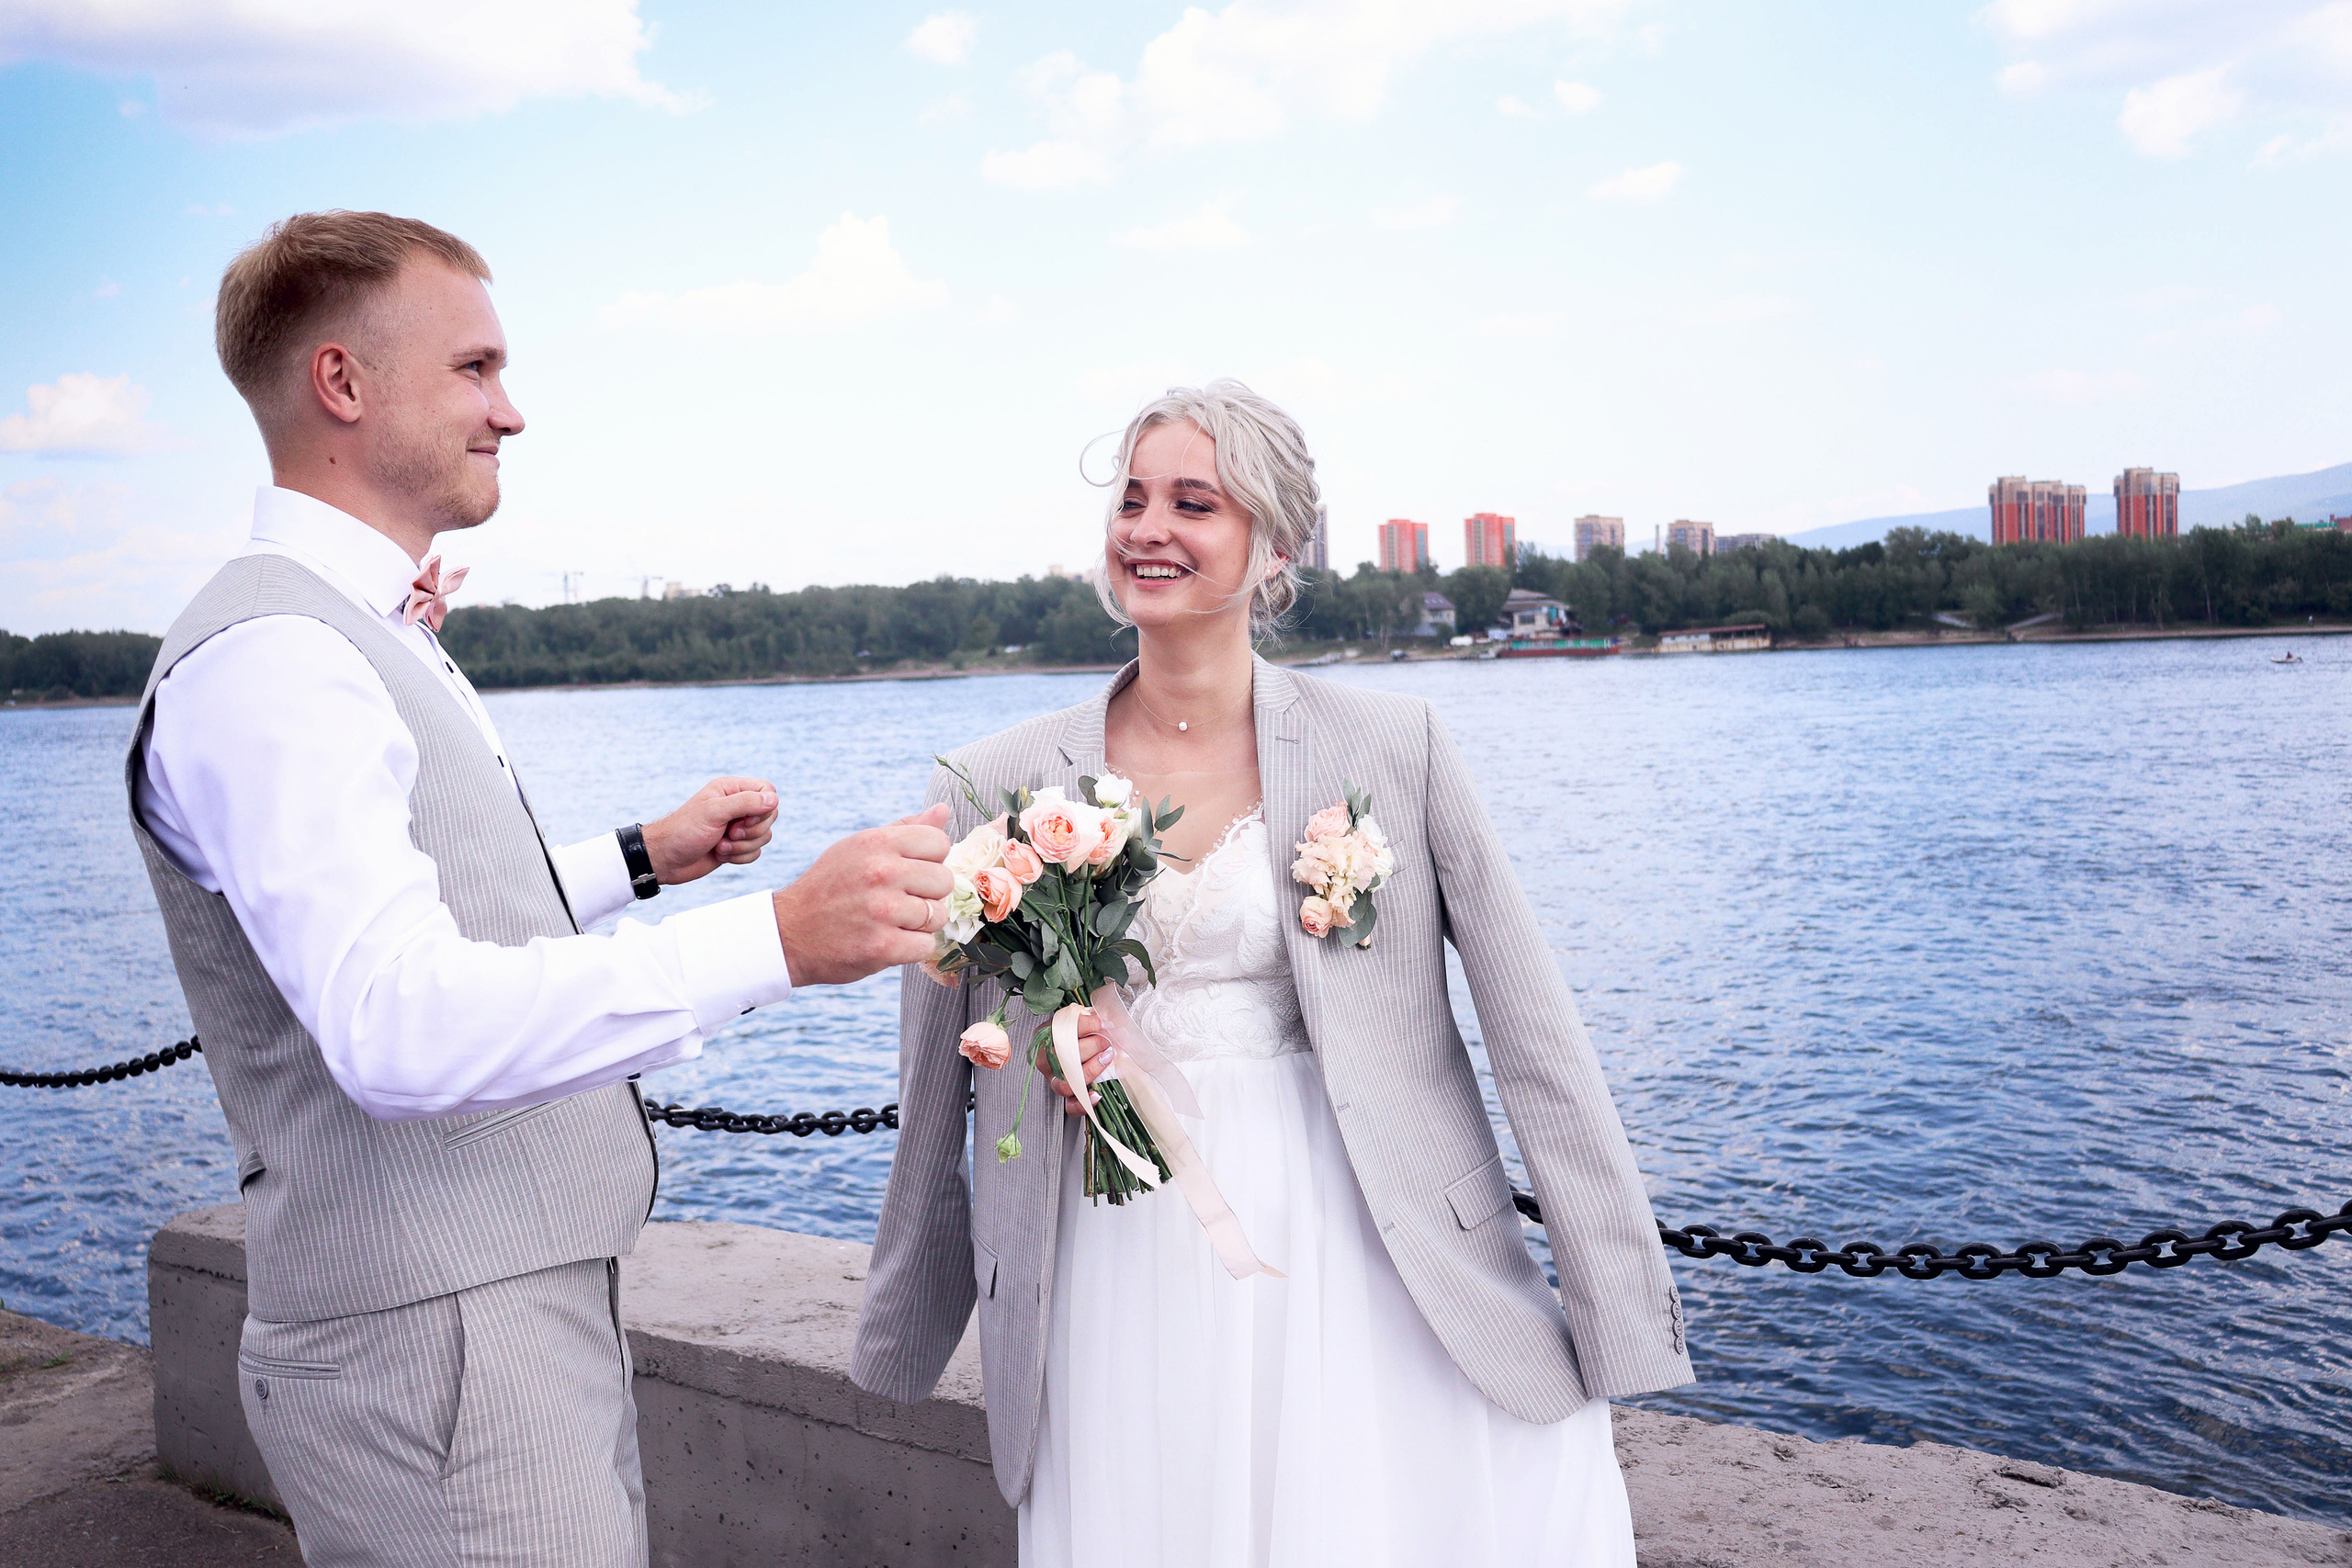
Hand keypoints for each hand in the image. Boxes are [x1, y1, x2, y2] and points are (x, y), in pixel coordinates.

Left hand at [642, 777, 779, 885]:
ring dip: (742, 847)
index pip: (767, 790)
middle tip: (730, 833)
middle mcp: (736, 806)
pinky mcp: (736, 847)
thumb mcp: (713, 812)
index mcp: (731, 789)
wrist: (665, 859)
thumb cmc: (683, 831)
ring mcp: (737, 827)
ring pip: (764, 836)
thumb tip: (773, 799)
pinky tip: (720, 855)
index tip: (745, 818)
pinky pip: (756, 852)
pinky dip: (740, 857)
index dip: (764, 807)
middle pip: (769, 816)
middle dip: (752, 831)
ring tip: (719, 846)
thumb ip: (745, 803)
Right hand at [771, 804, 954, 985]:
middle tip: (899, 900)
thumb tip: (943, 811)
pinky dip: (911, 948)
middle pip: (944, 880)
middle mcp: (881, 872)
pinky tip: (887, 940)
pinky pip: (926, 946)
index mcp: (877, 843)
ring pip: (938, 915)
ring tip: (891, 922)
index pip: (940, 842)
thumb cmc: (830, 887)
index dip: (930, 860)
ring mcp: (883, 911)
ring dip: (920, 924)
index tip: (910, 872)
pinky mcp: (883, 946)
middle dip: (928, 894)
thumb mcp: (860, 847)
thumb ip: (904, 829)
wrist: (789, 933)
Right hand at [1040, 1007, 1116, 1116]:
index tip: (1102, 1023)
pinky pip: (1070, 1106)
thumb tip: (1108, 1020)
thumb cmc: (1074, 1033)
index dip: (1085, 1025)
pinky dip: (1083, 1103)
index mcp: (1045, 1036)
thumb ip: (1088, 1018)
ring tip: (1106, 1058)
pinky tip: (1096, 1094)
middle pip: (1063, 1056)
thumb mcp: (1077, 1019)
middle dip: (1091, 1046)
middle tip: (1106, 1040)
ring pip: (1066, 1083)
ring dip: (1090, 1070)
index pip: (1061, 1030)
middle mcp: (1045, 1060)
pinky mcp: (1065, 1096)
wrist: (1070, 1048)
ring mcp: (1053, 1079)